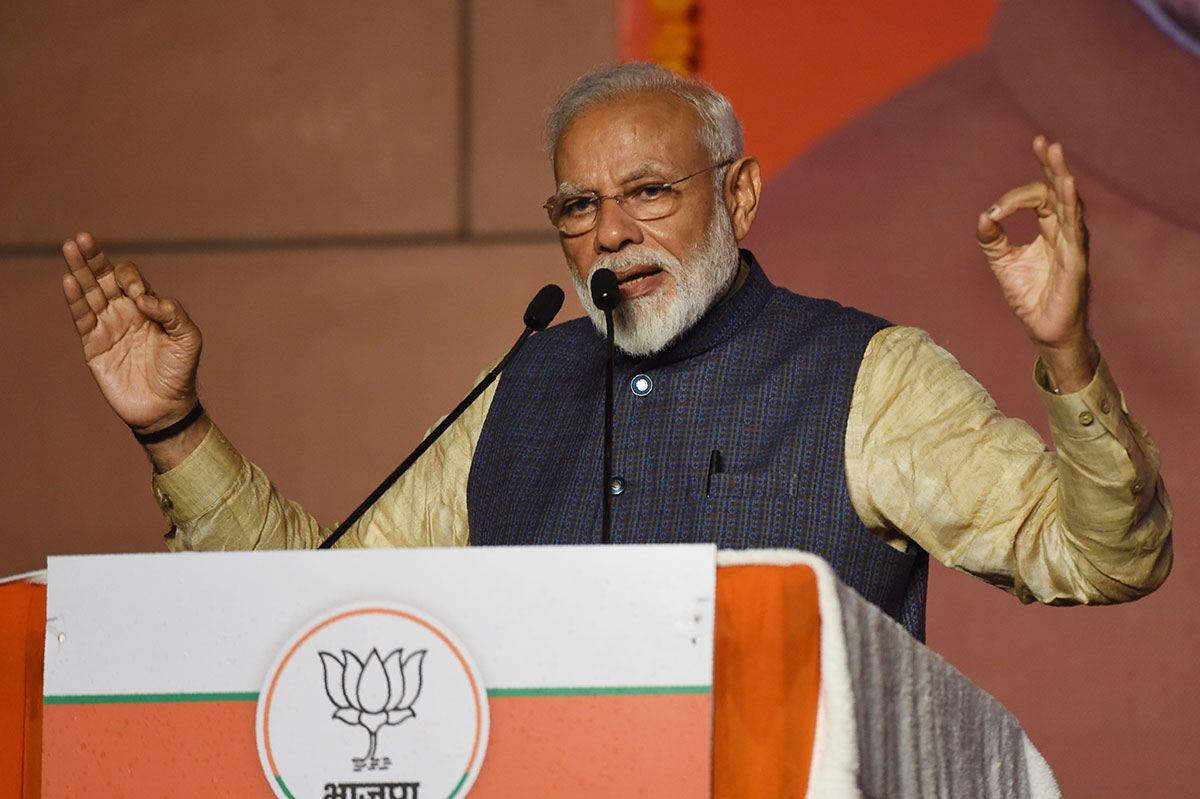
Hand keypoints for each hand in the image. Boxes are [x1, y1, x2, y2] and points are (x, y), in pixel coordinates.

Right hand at [61, 232, 202, 433]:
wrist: (166, 406)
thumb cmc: (181, 371)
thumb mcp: (189, 338)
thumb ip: (173, 313)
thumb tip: (144, 299)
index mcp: (148, 307)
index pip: (131, 279)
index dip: (132, 279)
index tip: (140, 296)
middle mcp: (125, 312)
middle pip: (104, 278)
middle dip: (94, 258)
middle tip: (82, 238)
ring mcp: (108, 327)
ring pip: (90, 293)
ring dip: (80, 271)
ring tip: (69, 248)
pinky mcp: (94, 345)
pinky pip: (82, 318)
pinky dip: (75, 300)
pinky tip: (69, 280)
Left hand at [976, 136, 1097, 392]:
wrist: (1044, 332)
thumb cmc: (1030, 297)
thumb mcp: (1002, 264)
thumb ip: (991, 240)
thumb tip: (982, 216)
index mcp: (1050, 230)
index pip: (1040, 197)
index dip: (1015, 197)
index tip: (993, 213)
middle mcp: (1065, 232)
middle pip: (1060, 191)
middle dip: (1051, 165)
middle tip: (1043, 142)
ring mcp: (1074, 245)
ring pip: (1070, 203)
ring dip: (1061, 177)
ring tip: (1054, 152)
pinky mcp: (1076, 262)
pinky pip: (1075, 229)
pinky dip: (1071, 207)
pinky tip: (1068, 186)